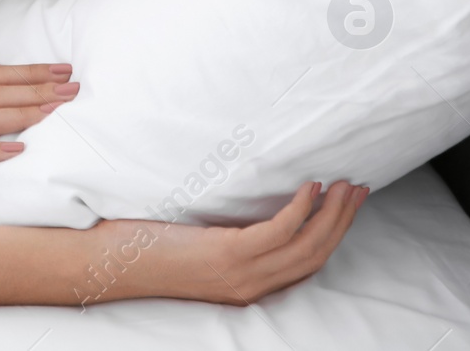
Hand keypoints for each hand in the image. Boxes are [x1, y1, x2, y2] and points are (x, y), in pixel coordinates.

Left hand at [83, 180, 367, 305]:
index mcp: (248, 284)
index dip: (333, 234)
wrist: (110, 263)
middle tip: (359, 190)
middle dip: (343, 220)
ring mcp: (241, 272)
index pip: (306, 264)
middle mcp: (251, 284)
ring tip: (346, 185)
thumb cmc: (145, 248)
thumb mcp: (197, 245)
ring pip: (306, 244)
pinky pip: (277, 231)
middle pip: (316, 254)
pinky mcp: (227, 255)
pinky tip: (309, 187)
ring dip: (332, 212)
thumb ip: (226, 236)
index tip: (347, 206)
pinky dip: (300, 209)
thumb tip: (245, 201)